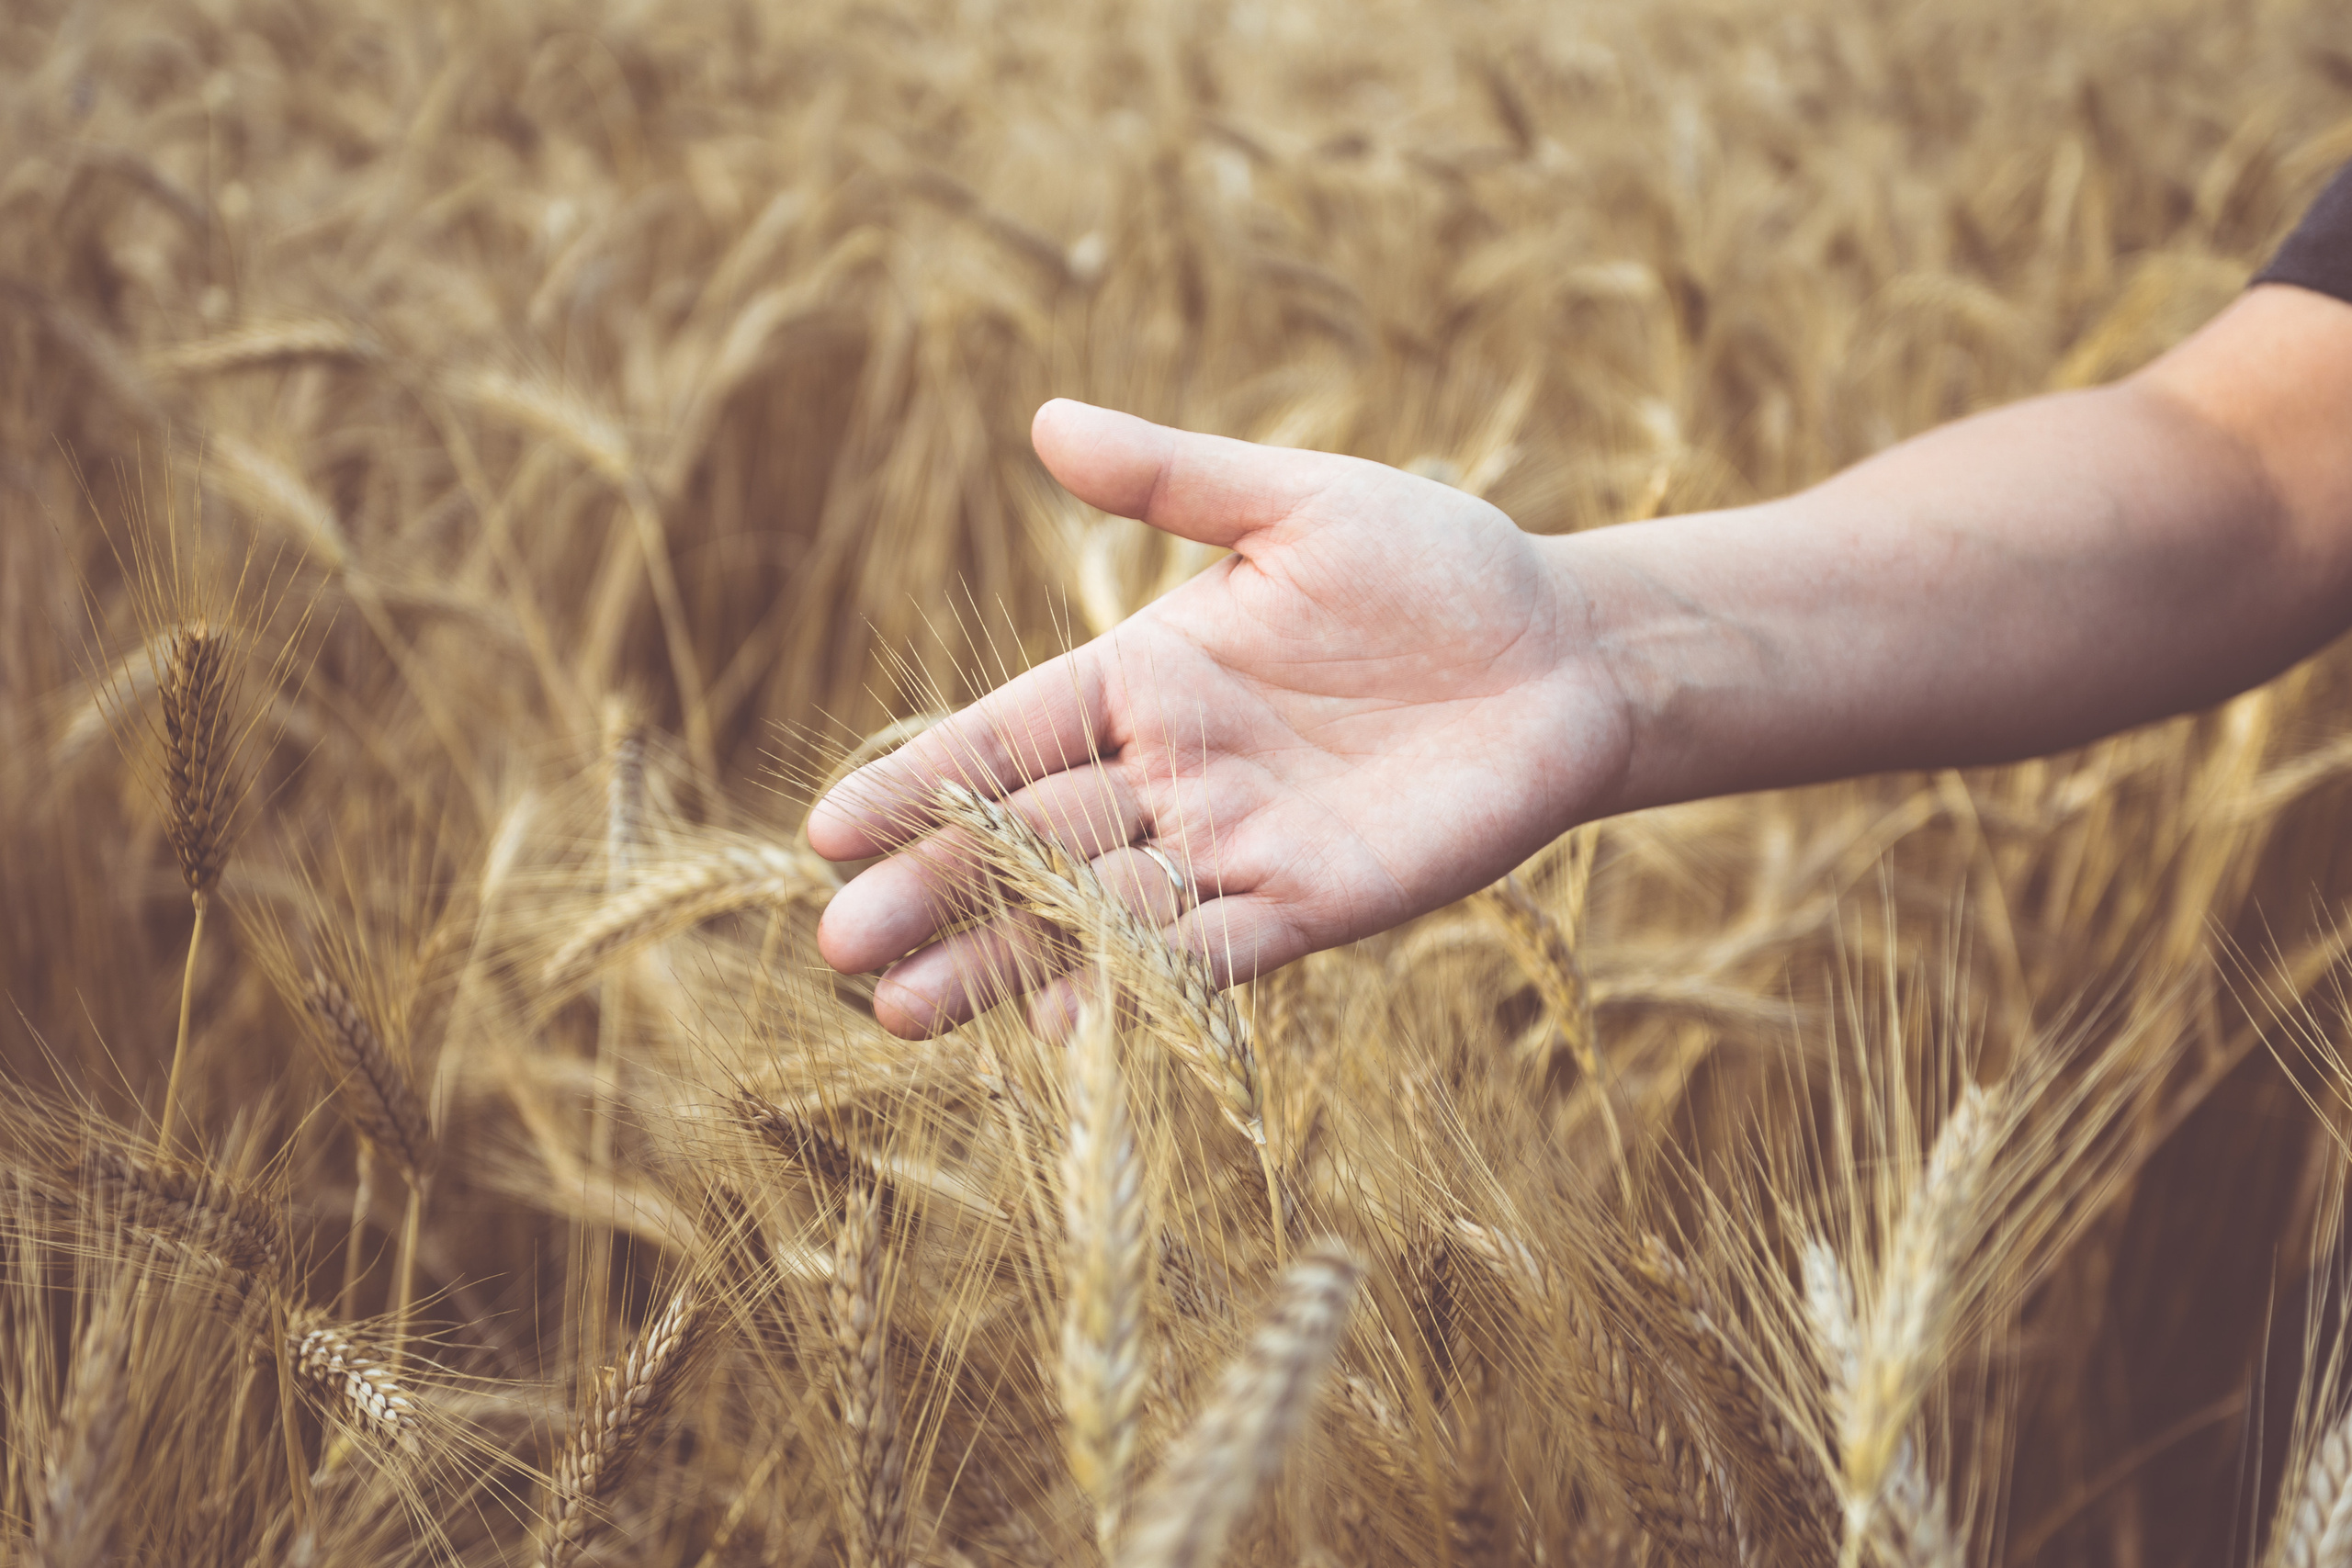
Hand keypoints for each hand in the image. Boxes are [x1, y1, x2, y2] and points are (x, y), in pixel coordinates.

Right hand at [808, 399, 1632, 1037]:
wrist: (1568, 652)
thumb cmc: (1438, 566)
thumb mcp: (1302, 505)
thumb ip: (1175, 478)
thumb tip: (1045, 418)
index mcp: (1149, 675)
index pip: (1010, 737)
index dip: (922, 782)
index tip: (827, 828)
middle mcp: (1174, 771)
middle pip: (1032, 840)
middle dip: (937, 891)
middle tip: (840, 945)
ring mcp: (1237, 845)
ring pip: (1099, 913)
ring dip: (1006, 960)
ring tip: (903, 1009)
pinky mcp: (1314, 904)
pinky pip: (1211, 954)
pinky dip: (1141, 987)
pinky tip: (1062, 1025)